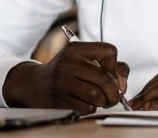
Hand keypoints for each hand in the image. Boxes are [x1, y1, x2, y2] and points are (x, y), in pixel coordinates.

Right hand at [2, 42, 129, 114]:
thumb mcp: (85, 61)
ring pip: (96, 94)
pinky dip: (92, 109)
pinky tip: (86, 104)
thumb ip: (111, 67)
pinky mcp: (59, 99)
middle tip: (113, 97)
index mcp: (77, 48)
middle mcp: (68, 62)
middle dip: (114, 91)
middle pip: (104, 77)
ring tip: (100, 100)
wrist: (36, 84)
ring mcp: (62, 80)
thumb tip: (122, 85)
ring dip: (103, 101)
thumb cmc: (67, 72)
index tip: (109, 74)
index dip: (114, 66)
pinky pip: (86, 108)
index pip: (109, 51)